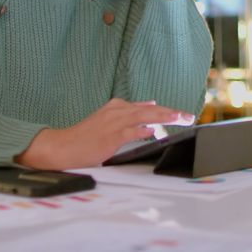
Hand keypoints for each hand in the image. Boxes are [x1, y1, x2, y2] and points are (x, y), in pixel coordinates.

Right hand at [14, 99, 194, 169]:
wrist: (63, 146)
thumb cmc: (86, 136)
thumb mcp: (109, 119)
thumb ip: (129, 113)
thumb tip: (150, 105)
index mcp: (117, 106)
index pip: (147, 107)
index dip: (166, 111)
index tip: (182, 114)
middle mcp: (117, 110)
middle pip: (150, 110)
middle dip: (171, 113)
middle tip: (189, 116)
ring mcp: (113, 123)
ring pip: (144, 117)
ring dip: (164, 118)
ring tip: (180, 119)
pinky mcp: (110, 136)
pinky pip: (130, 131)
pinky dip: (143, 131)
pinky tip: (154, 132)